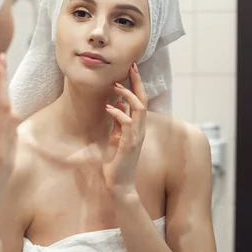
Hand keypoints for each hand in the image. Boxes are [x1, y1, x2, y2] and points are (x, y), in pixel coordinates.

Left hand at [103, 63, 147, 195]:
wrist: (120, 184)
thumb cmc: (117, 162)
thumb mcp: (116, 137)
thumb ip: (119, 123)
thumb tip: (118, 104)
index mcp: (138, 127)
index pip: (141, 101)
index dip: (137, 85)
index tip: (131, 70)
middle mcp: (140, 130)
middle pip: (143, 100)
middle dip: (137, 83)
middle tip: (131, 67)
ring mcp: (136, 136)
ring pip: (139, 109)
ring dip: (128, 95)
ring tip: (115, 86)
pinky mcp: (129, 144)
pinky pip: (127, 123)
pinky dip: (118, 113)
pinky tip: (108, 107)